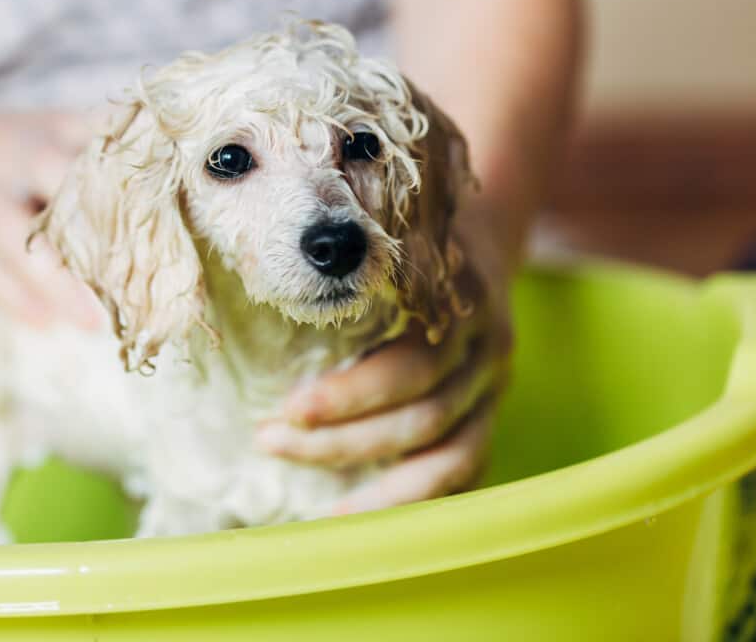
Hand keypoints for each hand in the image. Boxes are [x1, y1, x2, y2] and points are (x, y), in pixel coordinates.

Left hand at [257, 257, 510, 514]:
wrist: (486, 245)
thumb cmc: (409, 247)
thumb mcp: (388, 239)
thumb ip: (351, 265)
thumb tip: (260, 285)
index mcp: (460, 302)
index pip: (412, 367)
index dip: (351, 397)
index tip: (288, 410)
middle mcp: (486, 351)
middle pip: (424, 418)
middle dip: (344, 442)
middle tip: (271, 441)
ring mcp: (495, 391)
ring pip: (452, 460)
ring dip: (383, 494)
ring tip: (321, 512)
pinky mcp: (491, 419)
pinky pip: (467, 475)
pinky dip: (417, 503)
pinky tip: (367, 517)